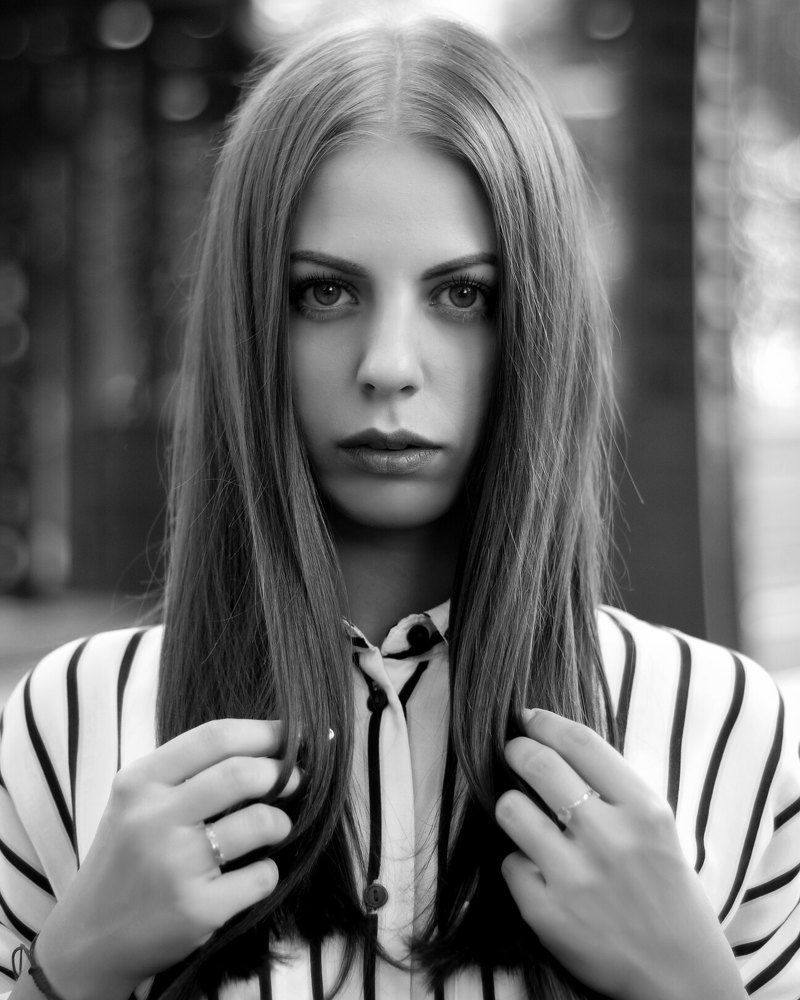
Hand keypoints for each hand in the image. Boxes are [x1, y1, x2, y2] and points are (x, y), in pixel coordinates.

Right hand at [35, 719, 298, 999]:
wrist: (89, 939)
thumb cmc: (128, 858)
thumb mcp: (137, 803)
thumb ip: (189, 773)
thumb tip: (268, 746)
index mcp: (138, 783)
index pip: (214, 737)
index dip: (264, 731)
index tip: (292, 734)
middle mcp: (153, 820)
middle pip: (242, 774)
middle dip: (282, 773)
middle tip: (295, 779)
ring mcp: (175, 867)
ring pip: (261, 822)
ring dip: (281, 822)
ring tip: (276, 827)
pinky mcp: (197, 910)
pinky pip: (262, 876)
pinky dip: (269, 871)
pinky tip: (252, 873)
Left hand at [495, 709, 745, 999]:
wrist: (681, 978)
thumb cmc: (668, 894)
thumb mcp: (657, 829)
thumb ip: (614, 788)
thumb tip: (553, 740)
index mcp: (644, 810)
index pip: (579, 742)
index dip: (543, 722)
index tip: (527, 717)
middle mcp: (610, 838)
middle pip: (536, 763)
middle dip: (516, 750)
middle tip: (513, 752)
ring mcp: (575, 876)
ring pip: (510, 809)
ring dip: (512, 808)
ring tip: (526, 818)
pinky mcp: (547, 912)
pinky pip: (509, 863)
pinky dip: (520, 865)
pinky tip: (542, 874)